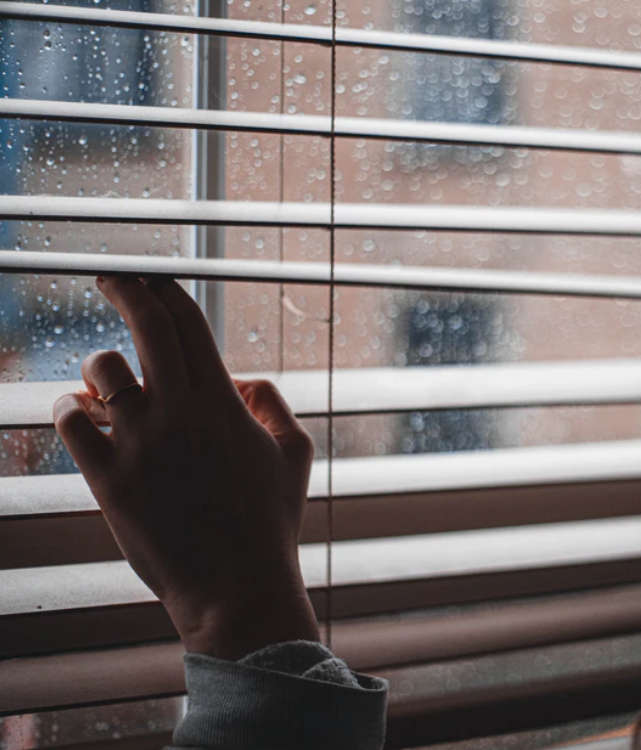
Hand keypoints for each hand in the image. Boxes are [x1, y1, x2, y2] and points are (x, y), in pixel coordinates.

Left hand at [52, 275, 319, 659]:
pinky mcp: (108, 477)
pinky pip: (70, 421)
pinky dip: (70, 409)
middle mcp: (180, 411)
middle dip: (125, 290)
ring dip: (98, 367)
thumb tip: (241, 379)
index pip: (188, 321)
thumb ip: (272, 404)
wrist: (236, 587)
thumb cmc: (270, 523)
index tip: (149, 278)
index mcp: (224, 401)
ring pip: (101, 370)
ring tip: (101, 382)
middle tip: (111, 279)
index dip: (164, 289)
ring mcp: (140, 442)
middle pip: (145, 325)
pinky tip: (79, 414)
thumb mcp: (294, 454)